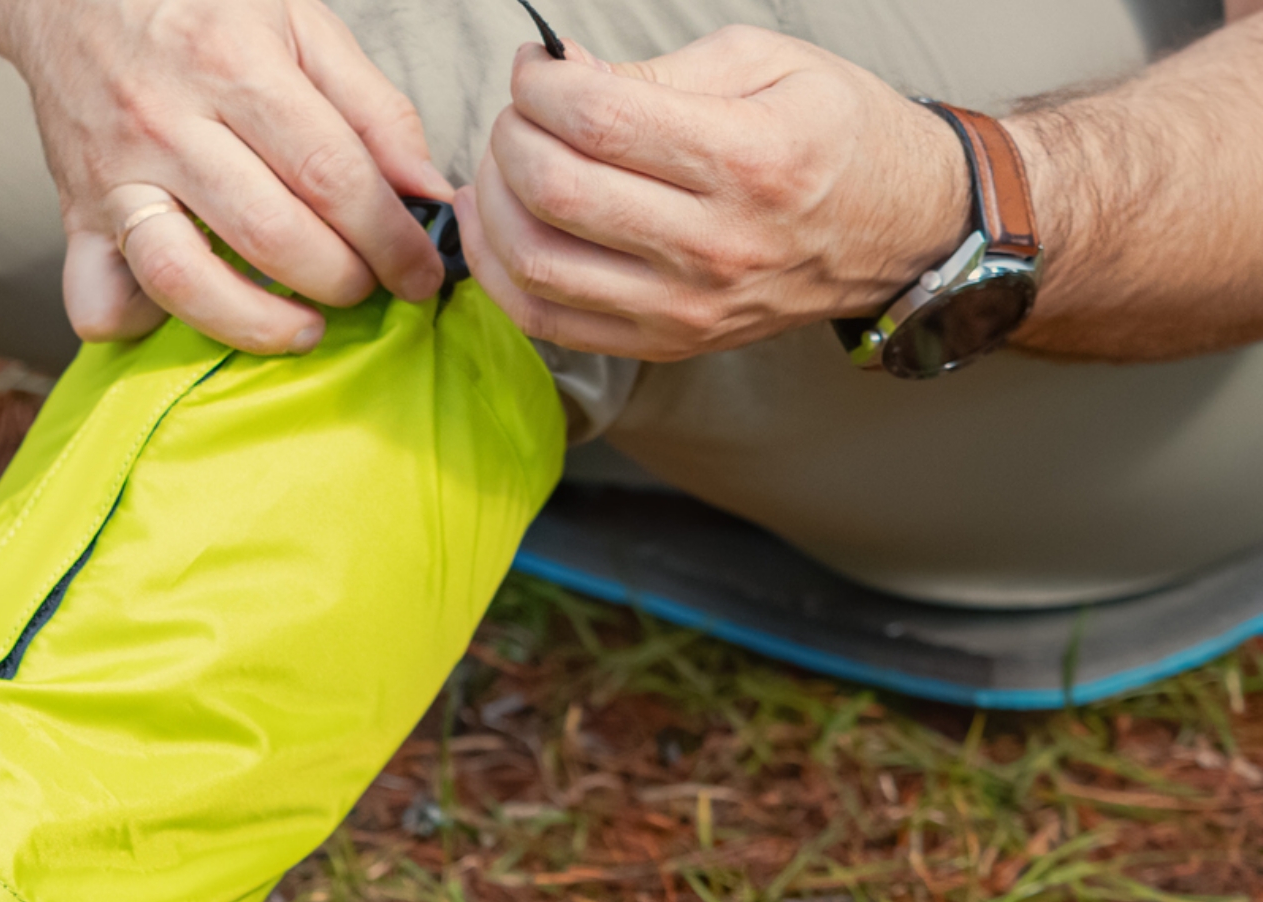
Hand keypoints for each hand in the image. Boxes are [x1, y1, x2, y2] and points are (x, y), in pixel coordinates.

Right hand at [0, 0, 451, 353]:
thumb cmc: (197, 8)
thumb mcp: (300, 24)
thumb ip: (372, 107)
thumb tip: (426, 193)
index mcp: (232, 65)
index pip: (331, 174)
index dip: (390, 236)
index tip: (419, 271)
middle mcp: (167, 124)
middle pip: (271, 233)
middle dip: (342, 279)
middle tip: (368, 285)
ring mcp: (113, 177)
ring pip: (183, 280)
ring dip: (258, 323)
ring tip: (303, 327)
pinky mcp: (75, 216)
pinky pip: (98, 299)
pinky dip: (142, 325)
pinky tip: (189, 309)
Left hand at [457, 25, 967, 360]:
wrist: (903, 227)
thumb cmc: (836, 134)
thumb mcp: (767, 65)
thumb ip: (654, 72)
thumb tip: (562, 78)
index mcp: (749, 158)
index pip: (597, 120)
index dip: (539, 86)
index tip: (536, 68)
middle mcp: (716, 242)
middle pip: (554, 190)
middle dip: (510, 137)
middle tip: (520, 114)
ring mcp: (687, 305)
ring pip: (535, 262)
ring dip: (491, 204)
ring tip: (505, 165)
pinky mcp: (666, 343)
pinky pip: (546, 320)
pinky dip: (501, 272)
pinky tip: (499, 226)